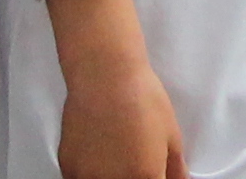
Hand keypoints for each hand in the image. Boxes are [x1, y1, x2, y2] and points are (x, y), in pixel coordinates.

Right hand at [57, 48, 188, 178]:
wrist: (106, 77)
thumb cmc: (141, 100)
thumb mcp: (172, 135)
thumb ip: (176, 169)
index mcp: (145, 178)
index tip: (154, 173)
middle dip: (134, 176)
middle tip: (135, 160)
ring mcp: (88, 178)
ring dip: (111, 176)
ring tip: (115, 155)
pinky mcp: (69, 168)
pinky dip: (91, 174)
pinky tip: (98, 155)